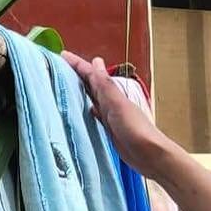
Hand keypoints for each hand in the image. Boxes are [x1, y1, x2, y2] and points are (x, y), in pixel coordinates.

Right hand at [64, 52, 172, 178]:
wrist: (150, 155)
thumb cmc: (134, 128)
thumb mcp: (117, 104)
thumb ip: (105, 86)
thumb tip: (96, 62)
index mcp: (111, 93)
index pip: (92, 74)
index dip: (78, 64)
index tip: (62, 55)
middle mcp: (111, 102)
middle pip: (92, 84)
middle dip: (78, 75)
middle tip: (60, 67)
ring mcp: (111, 116)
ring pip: (93, 98)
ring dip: (82, 91)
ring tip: (68, 85)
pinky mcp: (110, 130)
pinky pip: (96, 115)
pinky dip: (89, 109)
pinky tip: (84, 111)